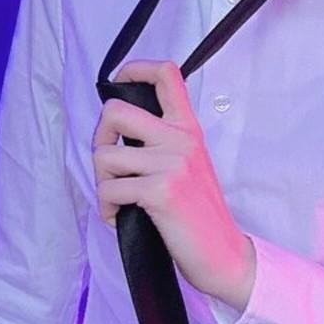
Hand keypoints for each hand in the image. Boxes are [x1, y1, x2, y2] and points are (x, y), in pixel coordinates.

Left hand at [92, 59, 255, 309]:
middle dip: (99, 139)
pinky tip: (121, 218)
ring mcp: (171, 163)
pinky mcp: (160, 190)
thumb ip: (162, 142)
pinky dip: (107, 209)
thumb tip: (118, 130)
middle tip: (111, 165)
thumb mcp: (190, 165)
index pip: (166, 74)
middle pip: (114, 111)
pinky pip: (108, 189)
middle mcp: (181, 139)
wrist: (223, 254)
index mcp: (189, 128)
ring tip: (120, 199)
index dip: (134, 69)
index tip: (119, 83)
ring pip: (103, 155)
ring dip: (102, 182)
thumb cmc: (199, 214)